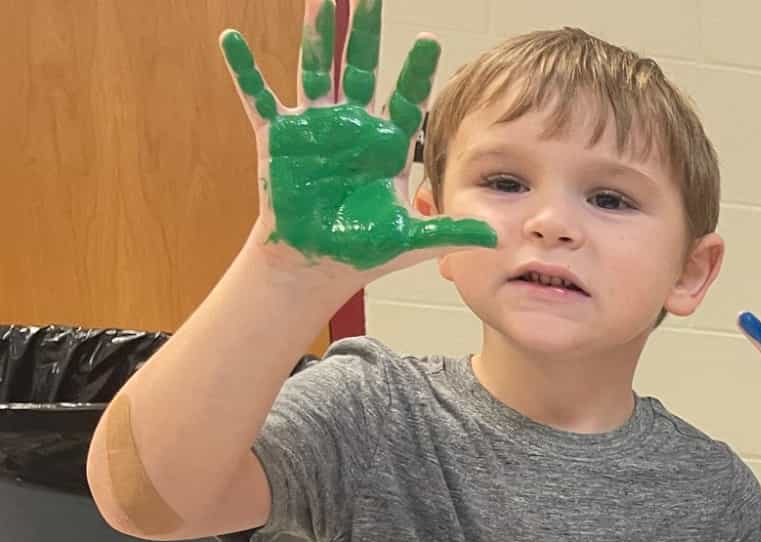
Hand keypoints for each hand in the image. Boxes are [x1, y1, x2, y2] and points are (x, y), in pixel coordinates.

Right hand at [221, 0, 494, 271]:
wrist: (318, 261)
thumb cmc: (365, 248)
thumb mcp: (412, 239)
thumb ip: (448, 231)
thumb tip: (495, 239)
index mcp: (386, 144)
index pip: (406, 98)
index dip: (416, 70)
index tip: (429, 39)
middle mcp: (352, 125)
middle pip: (360, 68)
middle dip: (365, 33)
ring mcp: (314, 126)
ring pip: (315, 70)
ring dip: (315, 35)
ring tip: (318, 0)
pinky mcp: (278, 137)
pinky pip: (258, 97)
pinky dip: (244, 69)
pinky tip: (231, 38)